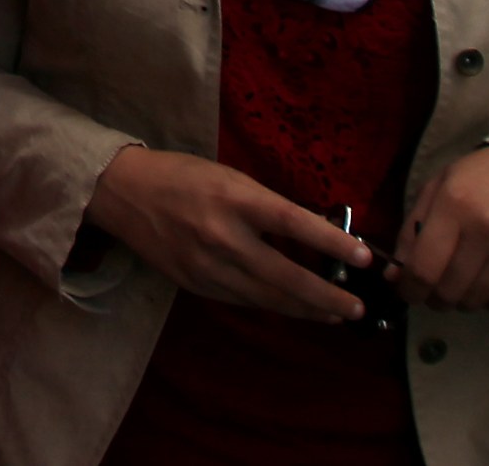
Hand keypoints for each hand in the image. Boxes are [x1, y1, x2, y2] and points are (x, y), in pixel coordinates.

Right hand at [85, 145, 368, 321]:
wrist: (123, 193)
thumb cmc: (182, 175)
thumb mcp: (231, 178)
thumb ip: (268, 206)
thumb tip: (314, 230)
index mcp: (234, 199)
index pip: (293, 223)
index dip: (332, 242)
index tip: (365, 257)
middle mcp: (222, 236)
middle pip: (285, 276)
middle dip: (326, 296)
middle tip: (357, 307)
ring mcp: (207, 266)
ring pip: (266, 297)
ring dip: (305, 308)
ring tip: (334, 314)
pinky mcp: (195, 285)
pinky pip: (242, 301)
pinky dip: (272, 305)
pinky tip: (293, 308)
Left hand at [389, 145, 488, 311]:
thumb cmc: (478, 179)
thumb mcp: (435, 190)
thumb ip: (411, 234)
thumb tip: (394, 278)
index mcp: (454, 206)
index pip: (423, 269)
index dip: (408, 289)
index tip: (407, 292)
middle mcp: (488, 231)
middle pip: (448, 291)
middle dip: (433, 297)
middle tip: (434, 288)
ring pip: (475, 302)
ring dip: (461, 300)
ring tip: (461, 282)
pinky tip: (487, 281)